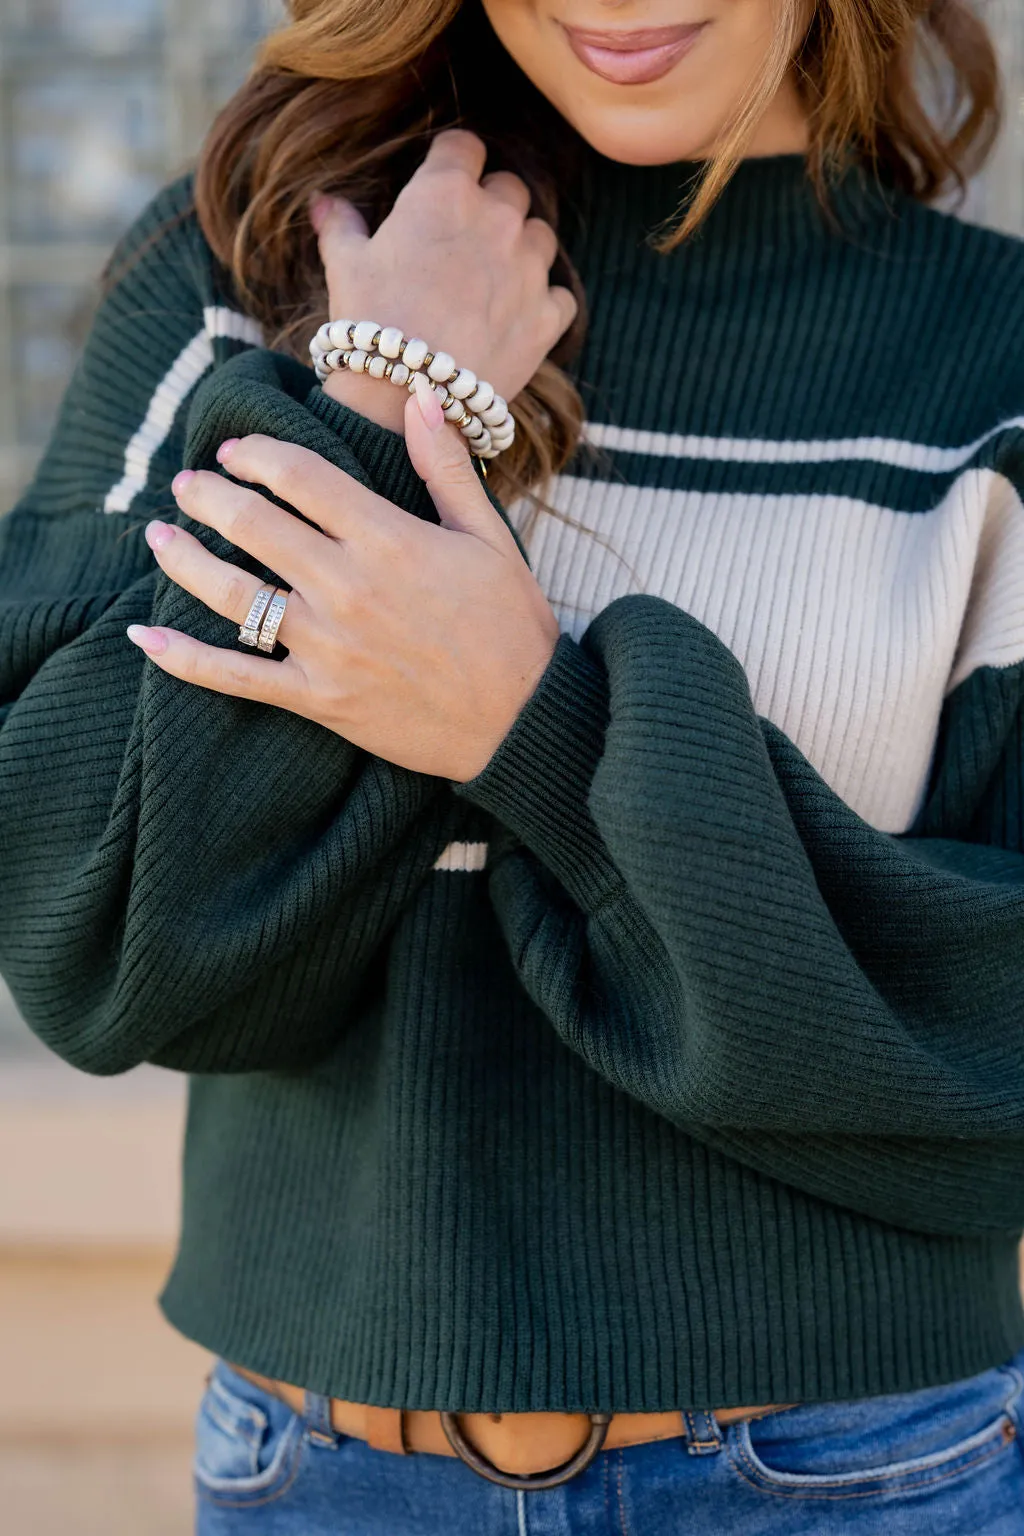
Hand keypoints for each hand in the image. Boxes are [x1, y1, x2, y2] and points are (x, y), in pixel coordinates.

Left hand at [125, 380, 560, 782]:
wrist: (522, 722)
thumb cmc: (513, 628)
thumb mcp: (491, 538)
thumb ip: (447, 467)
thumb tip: (422, 396)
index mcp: (389, 539)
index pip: (300, 476)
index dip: (257, 455)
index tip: (236, 451)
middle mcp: (348, 587)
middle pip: (253, 524)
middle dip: (209, 495)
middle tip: (186, 484)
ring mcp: (327, 646)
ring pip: (232, 593)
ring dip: (184, 559)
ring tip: (159, 536)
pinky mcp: (318, 699)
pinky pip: (236, 676)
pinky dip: (184, 660)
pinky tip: (143, 640)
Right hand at [312, 129, 576, 434]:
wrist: (405, 394)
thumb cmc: (369, 322)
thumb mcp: (344, 266)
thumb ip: (340, 226)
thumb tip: (324, 203)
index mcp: (444, 192)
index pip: (465, 146)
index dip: (455, 162)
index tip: (447, 180)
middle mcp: (496, 218)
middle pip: (510, 187)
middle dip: (491, 205)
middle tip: (467, 240)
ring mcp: (528, 267)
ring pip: (542, 236)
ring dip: (522, 249)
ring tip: (494, 280)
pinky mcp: (547, 316)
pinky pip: (561, 296)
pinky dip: (545, 303)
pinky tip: (519, 318)